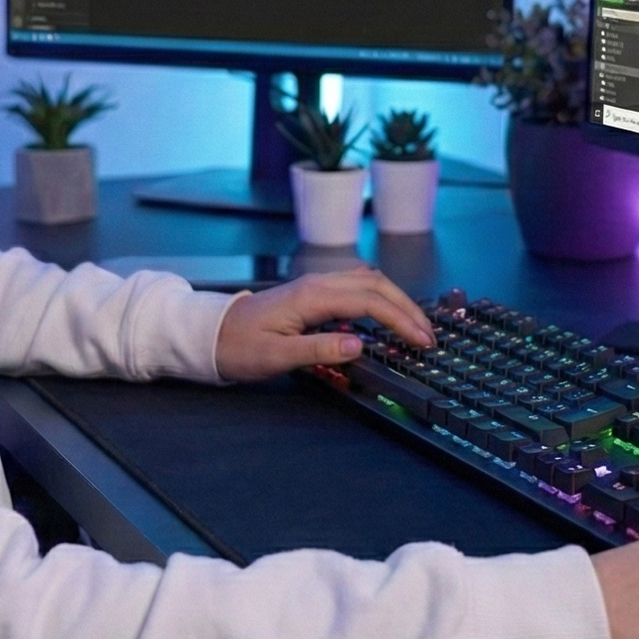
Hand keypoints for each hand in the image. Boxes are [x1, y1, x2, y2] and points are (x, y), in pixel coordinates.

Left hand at [212, 268, 435, 382]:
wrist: (211, 335)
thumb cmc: (239, 348)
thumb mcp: (277, 356)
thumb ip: (319, 349)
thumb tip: (360, 345)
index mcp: (312, 296)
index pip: (370, 302)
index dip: (400, 320)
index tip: (421, 341)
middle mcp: (318, 283)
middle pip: (376, 284)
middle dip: (407, 307)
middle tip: (428, 335)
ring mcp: (315, 285)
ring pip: (368, 281)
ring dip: (396, 299)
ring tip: (414, 326)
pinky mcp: (313, 293)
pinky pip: (355, 286)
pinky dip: (379, 297)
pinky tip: (385, 315)